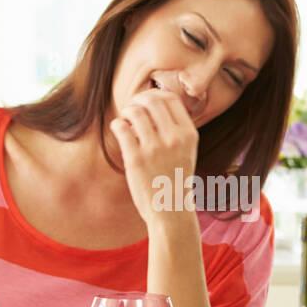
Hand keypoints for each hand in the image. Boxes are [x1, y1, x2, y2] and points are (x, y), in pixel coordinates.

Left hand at [109, 88, 198, 224]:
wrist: (171, 212)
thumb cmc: (175, 180)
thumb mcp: (187, 152)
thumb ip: (176, 129)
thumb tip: (157, 102)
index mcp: (188, 135)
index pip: (171, 99)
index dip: (155, 95)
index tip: (146, 103)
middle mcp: (174, 139)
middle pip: (152, 100)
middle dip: (138, 100)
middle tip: (132, 110)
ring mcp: (155, 149)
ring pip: (135, 111)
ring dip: (126, 111)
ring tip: (126, 121)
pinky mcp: (136, 159)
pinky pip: (122, 128)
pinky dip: (117, 124)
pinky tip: (120, 130)